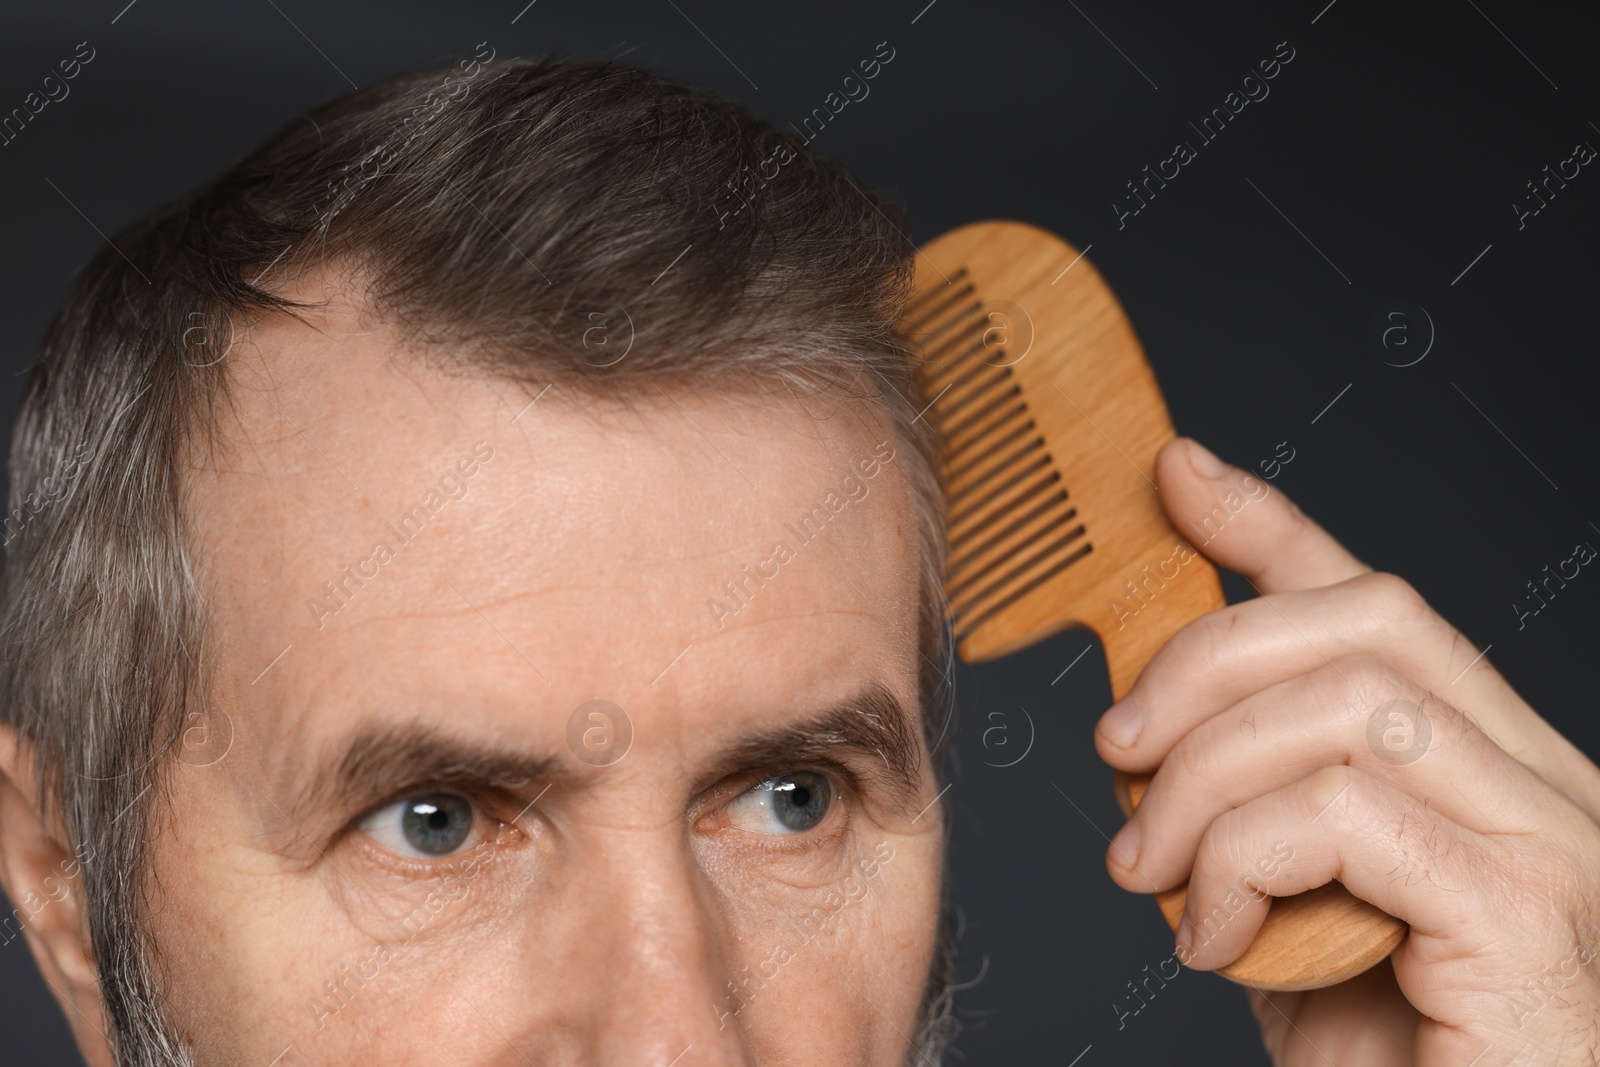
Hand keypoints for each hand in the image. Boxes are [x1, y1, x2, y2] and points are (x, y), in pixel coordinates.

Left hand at [1094, 437, 1599, 1065]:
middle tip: (1118, 754)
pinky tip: (1215, 941)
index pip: (1380, 601)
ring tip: (1153, 874)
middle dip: (1201, 666)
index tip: (1175, 478)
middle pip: (1363, 624)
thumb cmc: (1366, 1046)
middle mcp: (1545, 779)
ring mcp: (1553, 841)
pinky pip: (1345, 813)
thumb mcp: (1283, 887)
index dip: (1273, 526)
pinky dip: (1240, 864)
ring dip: (1203, 782)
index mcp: (1488, 761)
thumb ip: (1251, 792)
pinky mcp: (1526, 913)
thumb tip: (1152, 713)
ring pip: (1346, 708)